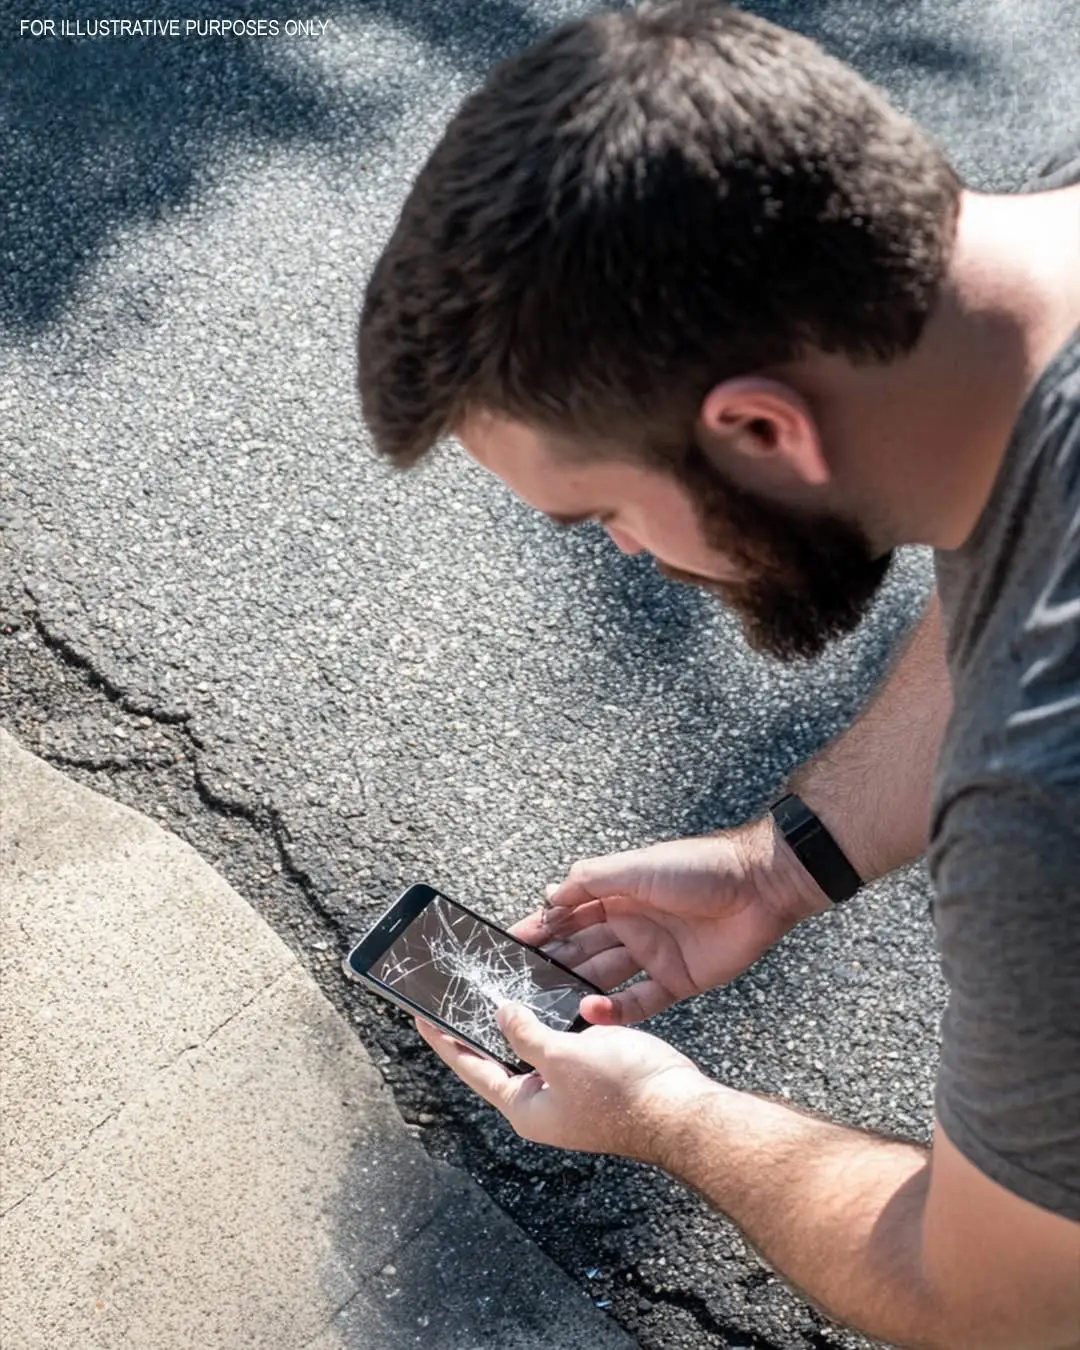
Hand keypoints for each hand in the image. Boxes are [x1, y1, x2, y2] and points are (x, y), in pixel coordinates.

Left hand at [416, 1003, 711, 1159]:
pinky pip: (560, 1042)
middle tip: (456, 993)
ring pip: (531, 1046)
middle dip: (478, 1024)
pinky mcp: (593, 1074)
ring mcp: (568, 1089)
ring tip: (494, 984)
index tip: (420, 1014)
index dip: (444, 1039)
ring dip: (517, 1016)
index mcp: (525, 1106)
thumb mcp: (562, 1058)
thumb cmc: (623, 1093)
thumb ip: (525, 1034)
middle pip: (498, 1056)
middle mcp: (542, 1101)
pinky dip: (549, 1017)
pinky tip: (544, 992)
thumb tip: (501, 1014)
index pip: (471, 1067)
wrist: (682, 1108)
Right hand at [511, 817, 829, 1023]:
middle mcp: (630, 924)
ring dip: (575, 991)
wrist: (760, 887)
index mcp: (616, 894)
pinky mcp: (676, 980)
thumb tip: (547, 898)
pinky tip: (590, 1015)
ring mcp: (652, 954)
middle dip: (550, 966)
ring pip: (603, 978)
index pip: (567, 915)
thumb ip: (588, 882)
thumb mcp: (635, 867)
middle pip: (580, 950)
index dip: (538, 930)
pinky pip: (637, 1002)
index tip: (506, 947)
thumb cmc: (696, 868)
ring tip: (547, 1008)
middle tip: (517, 988)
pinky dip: (613, 1012)